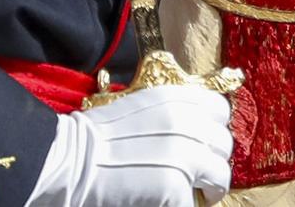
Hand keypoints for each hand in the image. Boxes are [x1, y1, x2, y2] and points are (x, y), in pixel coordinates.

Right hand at [27, 85, 234, 206]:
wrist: (70, 159)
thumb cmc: (97, 136)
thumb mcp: (141, 106)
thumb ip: (172, 113)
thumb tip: (196, 133)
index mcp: (178, 99)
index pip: (220, 110)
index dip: (214, 130)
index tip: (204, 144)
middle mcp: (187, 123)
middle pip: (224, 144)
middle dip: (213, 160)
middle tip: (200, 175)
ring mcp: (185, 156)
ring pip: (221, 175)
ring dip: (211, 187)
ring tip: (197, 194)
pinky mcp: (176, 187)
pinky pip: (195, 202)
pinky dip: (187, 204)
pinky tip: (172, 202)